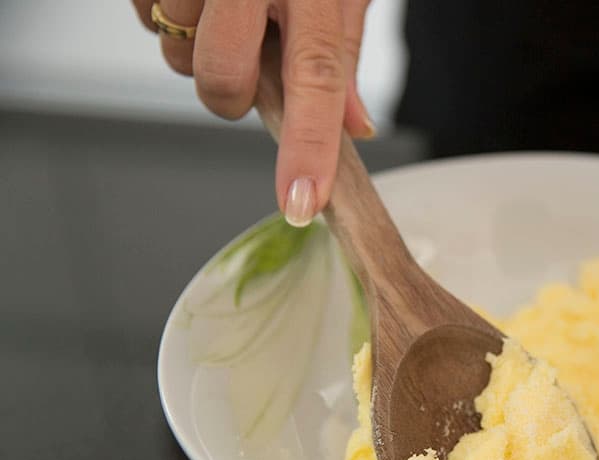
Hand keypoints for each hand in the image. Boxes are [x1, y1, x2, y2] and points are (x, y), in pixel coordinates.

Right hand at [133, 0, 374, 225]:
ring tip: (224, 4)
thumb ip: (343, 55)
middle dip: (233, 93)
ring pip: (175, 53)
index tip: (300, 202)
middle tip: (251, 60)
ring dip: (197, 47)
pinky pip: (144, 17)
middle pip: (221, 81)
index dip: (308, 146)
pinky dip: (166, 15)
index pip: (318, 77)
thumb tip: (355, 129)